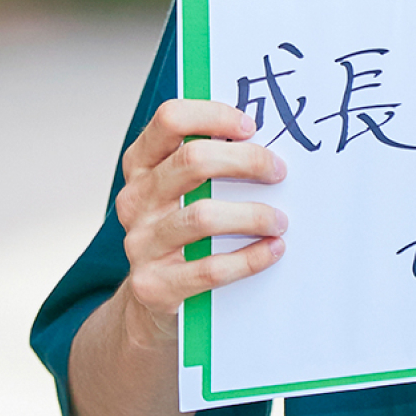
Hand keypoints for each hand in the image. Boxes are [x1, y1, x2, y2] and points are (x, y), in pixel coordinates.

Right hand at [116, 99, 288, 345]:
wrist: (151, 299)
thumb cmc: (183, 228)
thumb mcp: (185, 189)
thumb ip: (211, 160)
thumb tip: (270, 136)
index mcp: (142, 165)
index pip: (169, 119)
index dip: (213, 115)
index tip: (250, 126)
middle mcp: (135, 199)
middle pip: (192, 161)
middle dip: (246, 160)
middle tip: (278, 171)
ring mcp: (141, 242)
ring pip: (203, 216)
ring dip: (253, 215)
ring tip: (280, 220)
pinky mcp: (154, 284)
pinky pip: (209, 268)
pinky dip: (249, 258)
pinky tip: (272, 249)